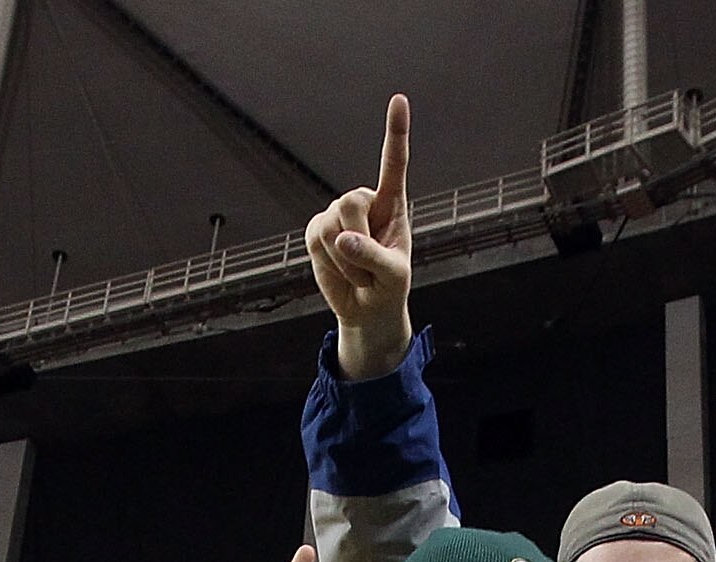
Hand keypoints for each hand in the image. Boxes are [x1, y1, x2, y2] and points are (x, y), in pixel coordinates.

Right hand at [306, 94, 414, 379]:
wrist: (367, 308)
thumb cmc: (389, 287)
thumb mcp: (393, 275)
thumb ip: (373, 255)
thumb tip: (343, 237)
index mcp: (393, 204)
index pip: (394, 164)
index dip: (395, 132)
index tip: (399, 99)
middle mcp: (364, 202)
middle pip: (350, 203)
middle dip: (359, 240)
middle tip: (369, 266)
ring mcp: (337, 214)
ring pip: (331, 226)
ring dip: (346, 260)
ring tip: (358, 271)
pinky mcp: (316, 230)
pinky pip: (316, 241)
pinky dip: (329, 263)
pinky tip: (340, 269)